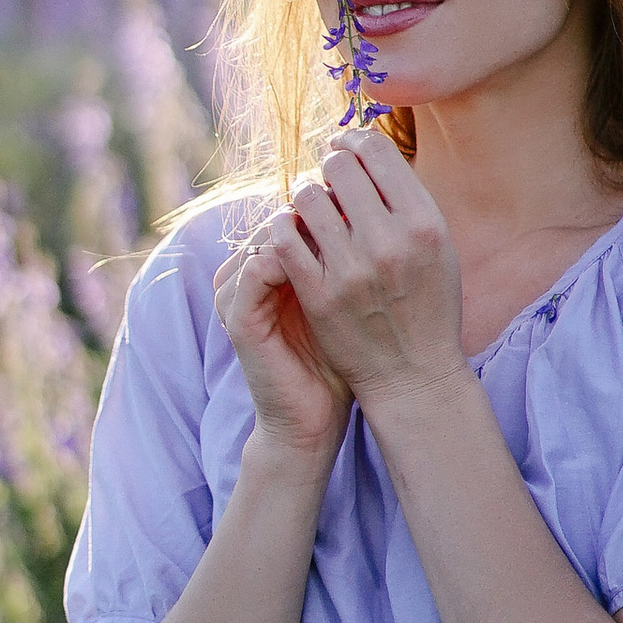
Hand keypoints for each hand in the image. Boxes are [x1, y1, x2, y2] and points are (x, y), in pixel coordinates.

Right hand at [214, 220, 351, 474]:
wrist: (313, 419)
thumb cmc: (340, 359)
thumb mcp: (348, 300)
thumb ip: (354, 258)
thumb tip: (388, 210)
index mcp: (270, 264)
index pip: (297, 212)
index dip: (333, 204)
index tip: (374, 205)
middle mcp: (245, 272)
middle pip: (281, 217)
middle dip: (322, 213)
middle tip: (363, 213)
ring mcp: (235, 292)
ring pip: (269, 234)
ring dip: (310, 233)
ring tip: (353, 237)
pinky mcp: (236, 315)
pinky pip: (258, 268)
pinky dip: (292, 259)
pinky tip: (334, 264)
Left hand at [253, 133, 467, 411]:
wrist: (413, 376)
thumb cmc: (428, 307)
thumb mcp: (439, 250)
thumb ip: (409, 202)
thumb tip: (368, 150)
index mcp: (426, 224)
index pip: (378, 153)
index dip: (354, 140)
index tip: (343, 146)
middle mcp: (390, 243)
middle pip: (340, 167)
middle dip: (328, 164)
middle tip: (324, 174)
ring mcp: (352, 271)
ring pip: (306, 198)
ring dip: (303, 194)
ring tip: (307, 203)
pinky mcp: (319, 296)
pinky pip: (285, 239)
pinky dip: (283, 226)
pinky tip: (289, 229)